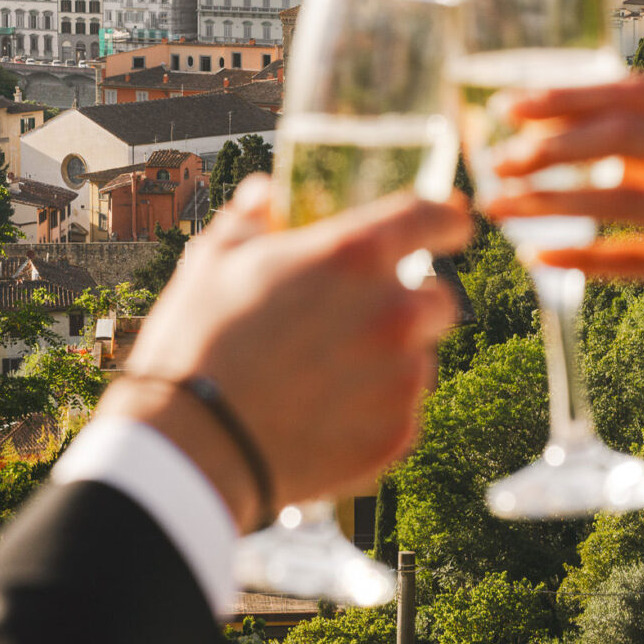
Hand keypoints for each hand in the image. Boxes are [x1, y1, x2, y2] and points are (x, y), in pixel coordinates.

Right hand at [98, 175, 471, 529]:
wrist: (193, 449)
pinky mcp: (398, 434)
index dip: (446, 218)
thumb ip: (250, 220)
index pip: (432, 217)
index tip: (450, 225)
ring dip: (395, 359)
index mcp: (354, 255)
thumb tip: (265, 194)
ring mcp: (402, 377)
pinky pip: (404, 411)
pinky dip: (378, 410)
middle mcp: (394, 312)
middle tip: (367, 317)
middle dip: (414, 301)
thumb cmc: (196, 343)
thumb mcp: (214, 262)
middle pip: (440, 297)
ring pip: (421, 357)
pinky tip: (327, 416)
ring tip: (332, 375)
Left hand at [482, 75, 643, 362]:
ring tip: (498, 206)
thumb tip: (565, 125)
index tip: (510, 107)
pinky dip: (584, 260)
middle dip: (549, 147)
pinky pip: (636, 260)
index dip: (565, 98)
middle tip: (497, 159)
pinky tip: (540, 259)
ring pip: (618, 201)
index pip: (632, 92)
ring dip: (549, 204)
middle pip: (619, 137)